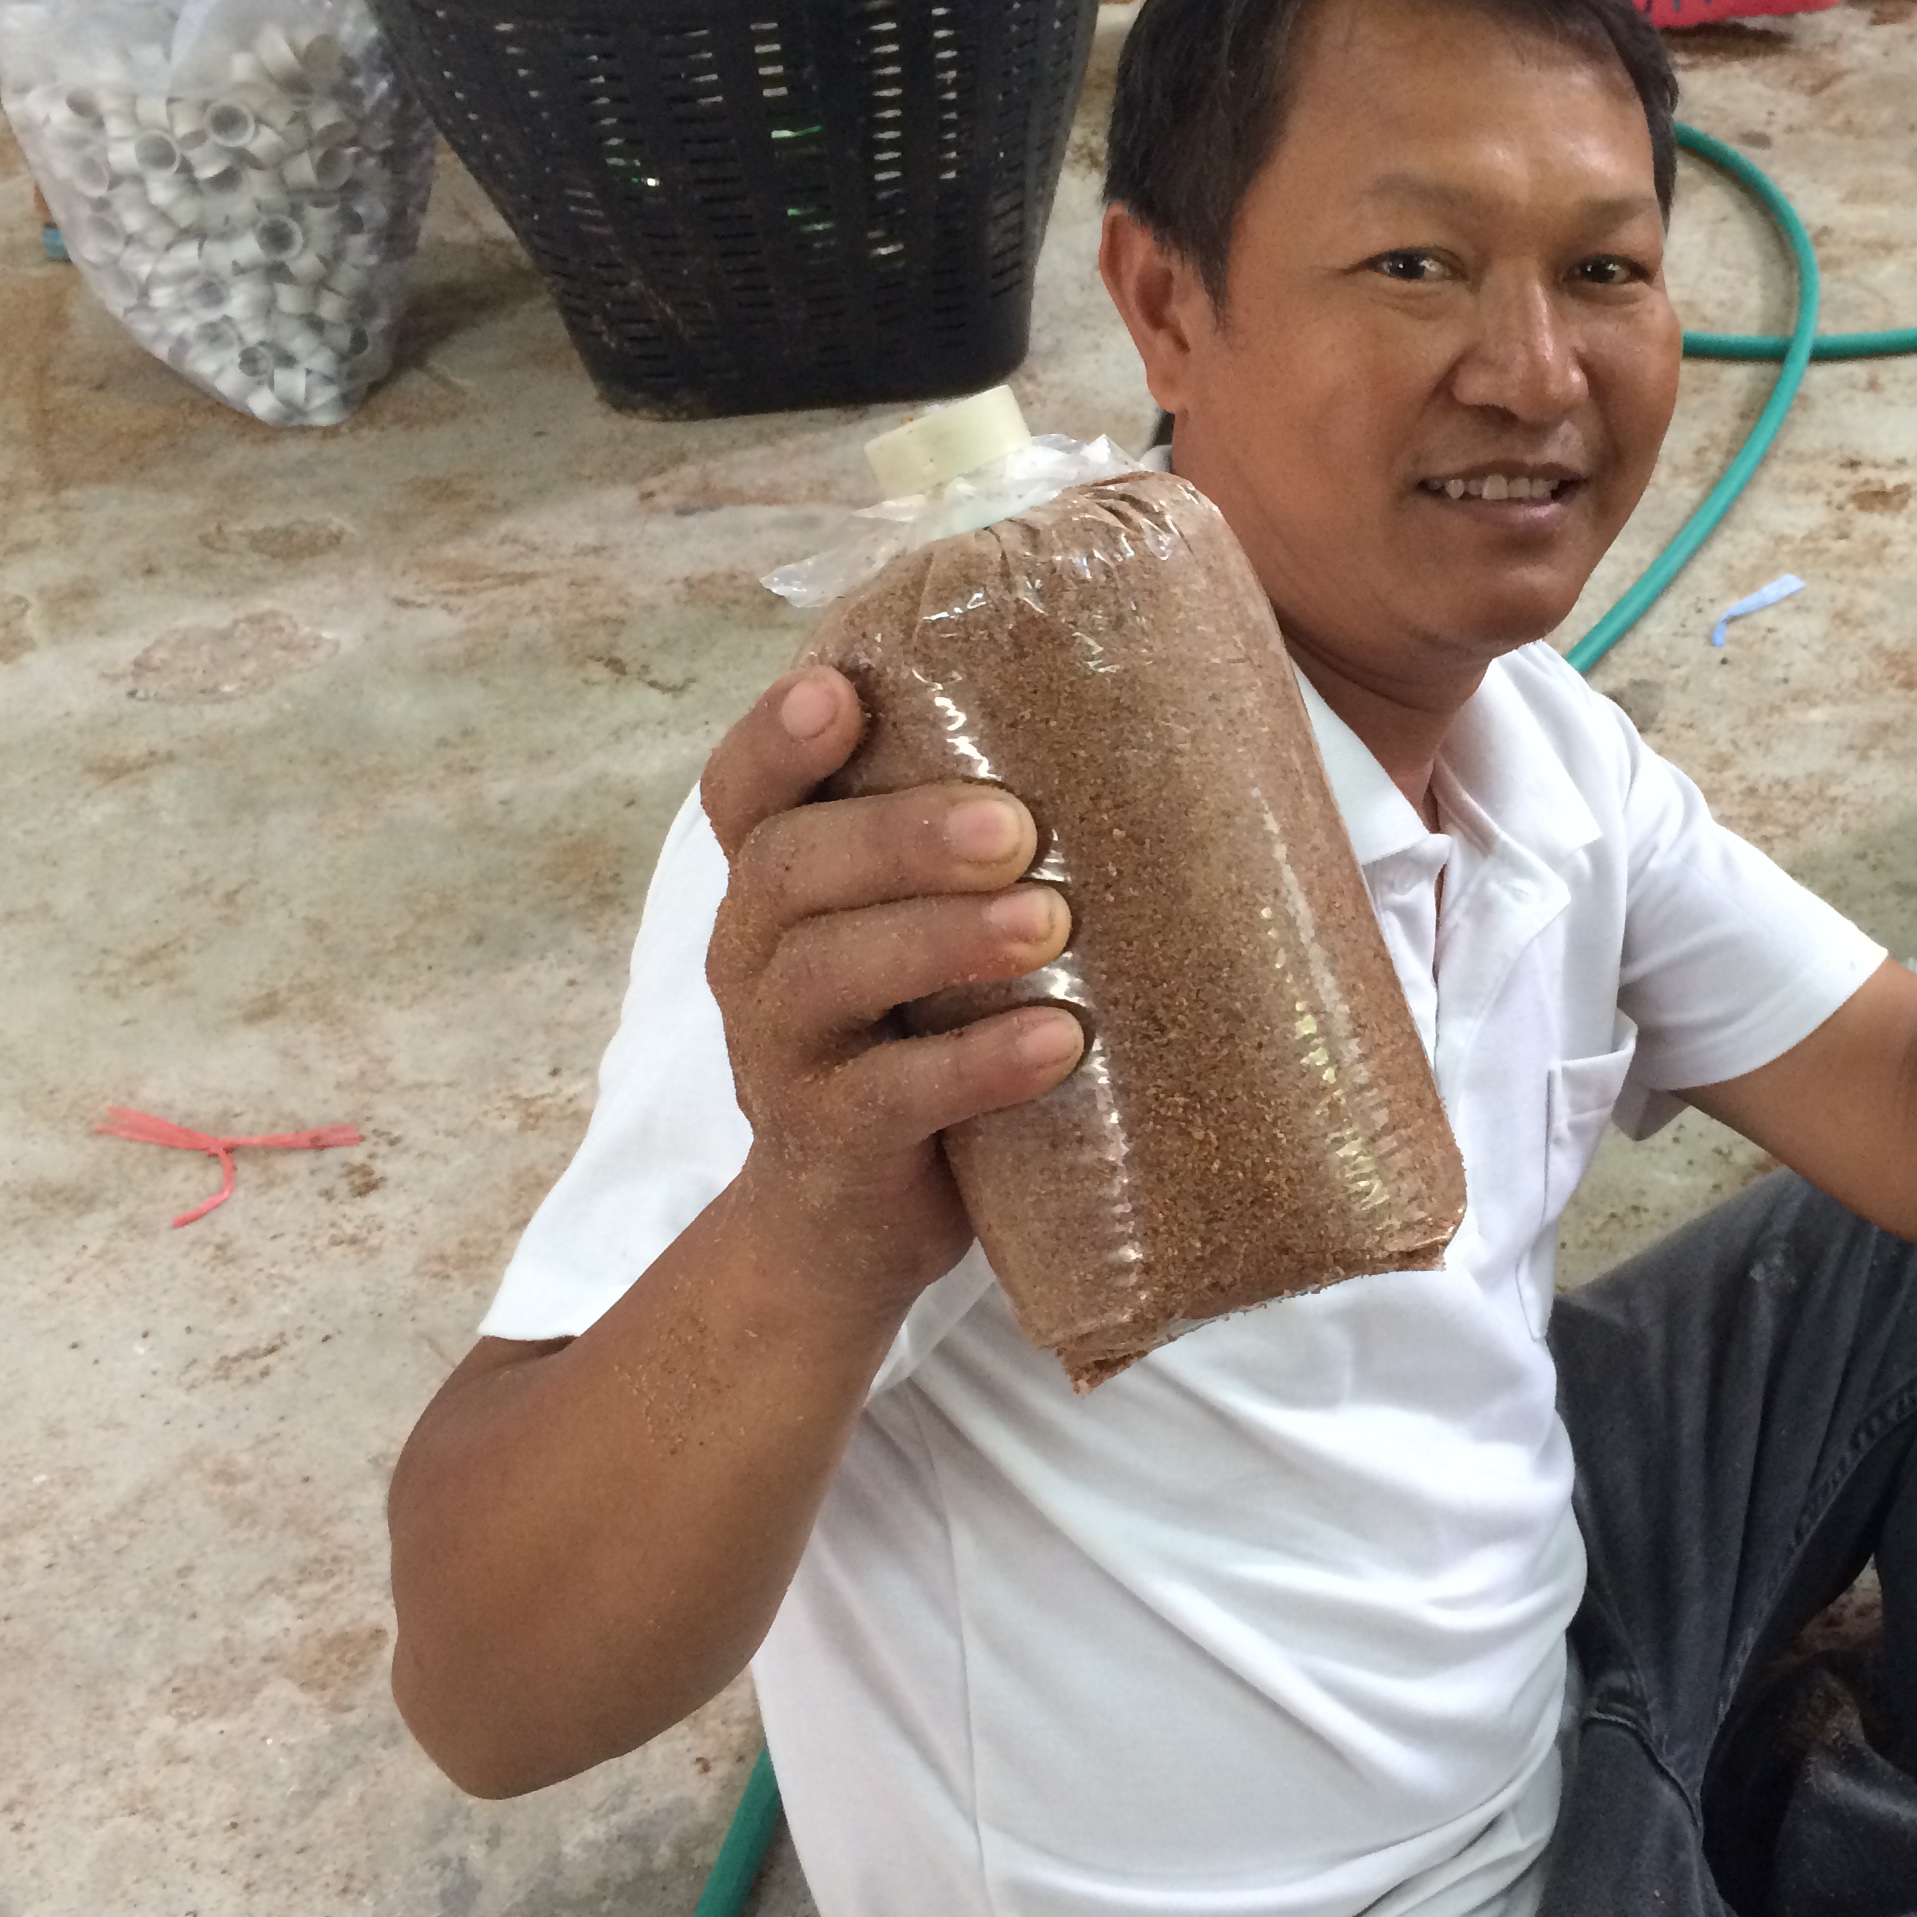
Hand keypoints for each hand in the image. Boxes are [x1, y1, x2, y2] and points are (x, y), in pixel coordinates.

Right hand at [699, 665, 1081, 1316]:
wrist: (848, 1227)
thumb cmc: (917, 1032)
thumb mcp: (923, 932)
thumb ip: (980, 849)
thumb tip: (1173, 731)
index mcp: (778, 883)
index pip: (743, 788)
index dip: (777, 737)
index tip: (839, 690)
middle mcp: (754, 953)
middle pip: (790, 866)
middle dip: (902, 836)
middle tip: (1016, 826)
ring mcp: (779, 1053)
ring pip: (826, 974)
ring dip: (942, 938)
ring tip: (1049, 922)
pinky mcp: (827, 1144)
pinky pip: (886, 1098)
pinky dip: (974, 1066)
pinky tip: (1056, 1042)